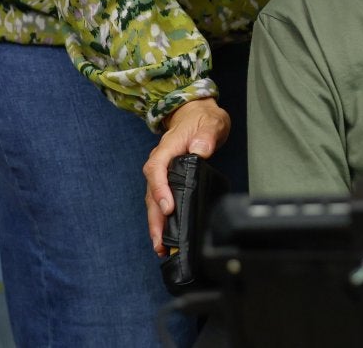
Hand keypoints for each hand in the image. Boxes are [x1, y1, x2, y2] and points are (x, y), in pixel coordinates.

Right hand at [143, 98, 230, 255]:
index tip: (168, 208)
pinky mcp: (167, 180)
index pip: (157, 169)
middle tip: (160, 241)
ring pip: (153, 200)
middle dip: (154, 218)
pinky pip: (160, 200)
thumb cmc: (202, 119)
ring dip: (155, 224)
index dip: (160, 190)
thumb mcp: (210, 122)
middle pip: (151, 192)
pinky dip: (161, 219)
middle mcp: (160, 162)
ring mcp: (162, 172)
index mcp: (167, 148)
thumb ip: (206, 135)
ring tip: (160, 246)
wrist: (197, 115)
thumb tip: (200, 150)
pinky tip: (165, 235)